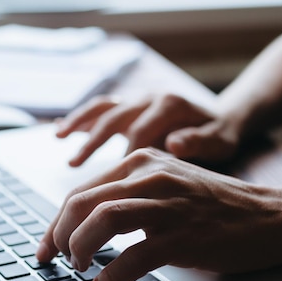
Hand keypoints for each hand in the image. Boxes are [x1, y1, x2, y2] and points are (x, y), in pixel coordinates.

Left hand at [37, 148, 281, 280]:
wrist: (266, 215)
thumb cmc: (212, 203)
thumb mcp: (166, 183)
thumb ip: (128, 193)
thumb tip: (83, 222)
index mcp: (141, 161)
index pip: (82, 189)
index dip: (56, 221)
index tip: (45, 245)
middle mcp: (150, 175)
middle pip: (83, 201)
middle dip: (59, 235)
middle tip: (56, 258)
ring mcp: (167, 204)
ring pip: (102, 220)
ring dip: (79, 248)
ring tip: (78, 267)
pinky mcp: (183, 235)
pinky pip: (134, 256)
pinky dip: (112, 276)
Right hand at [56, 93, 239, 165]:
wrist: (222, 117)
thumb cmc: (220, 134)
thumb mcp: (220, 140)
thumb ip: (199, 142)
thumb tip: (174, 144)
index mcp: (170, 105)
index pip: (141, 131)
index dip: (125, 157)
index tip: (115, 183)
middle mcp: (150, 97)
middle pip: (115, 117)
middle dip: (93, 141)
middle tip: (74, 166)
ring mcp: (138, 100)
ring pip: (103, 108)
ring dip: (80, 124)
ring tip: (59, 141)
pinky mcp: (130, 106)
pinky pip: (101, 109)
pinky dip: (80, 119)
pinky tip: (60, 132)